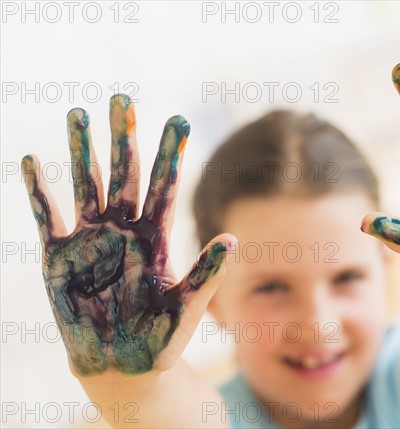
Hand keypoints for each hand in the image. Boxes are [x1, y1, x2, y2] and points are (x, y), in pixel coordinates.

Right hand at [22, 94, 234, 375]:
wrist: (122, 365)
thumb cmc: (160, 339)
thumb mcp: (187, 307)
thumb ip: (206, 275)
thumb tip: (232, 239)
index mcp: (156, 238)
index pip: (163, 186)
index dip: (170, 154)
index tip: (179, 121)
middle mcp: (123, 230)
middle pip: (123, 175)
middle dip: (123, 136)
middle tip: (122, 98)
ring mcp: (90, 241)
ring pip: (86, 185)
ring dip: (82, 151)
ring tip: (78, 114)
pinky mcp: (59, 258)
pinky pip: (47, 217)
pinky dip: (39, 192)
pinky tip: (31, 161)